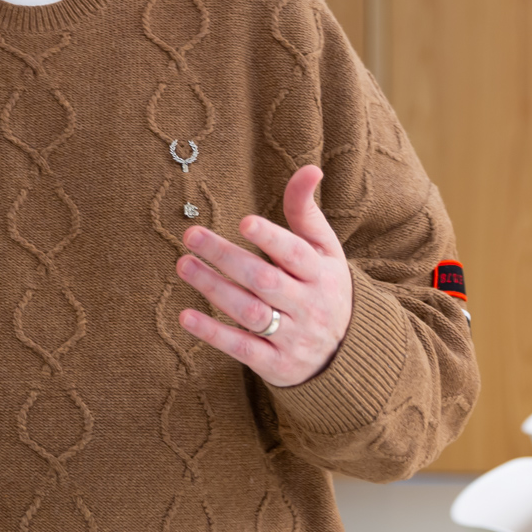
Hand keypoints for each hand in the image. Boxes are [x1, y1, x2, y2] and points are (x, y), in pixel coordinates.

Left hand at [174, 165, 353, 386]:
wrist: (348, 354)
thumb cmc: (324, 287)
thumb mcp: (324, 251)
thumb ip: (306, 212)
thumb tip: (309, 168)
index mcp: (321, 273)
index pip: (296, 254)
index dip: (272, 238)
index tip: (245, 221)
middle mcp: (309, 306)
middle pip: (265, 280)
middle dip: (227, 257)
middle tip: (191, 234)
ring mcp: (292, 337)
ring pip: (250, 312)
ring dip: (213, 288)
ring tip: (183, 264)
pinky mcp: (276, 364)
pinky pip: (242, 348)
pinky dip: (213, 334)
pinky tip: (185, 316)